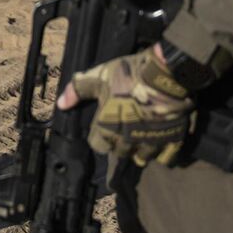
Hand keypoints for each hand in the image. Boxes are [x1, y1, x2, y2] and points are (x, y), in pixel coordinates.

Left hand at [56, 46, 194, 166]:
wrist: (164, 74)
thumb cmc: (128, 74)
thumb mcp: (98, 77)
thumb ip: (77, 91)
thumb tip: (61, 104)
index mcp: (108, 127)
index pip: (98, 146)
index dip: (100, 139)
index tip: (104, 133)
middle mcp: (128, 139)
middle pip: (120, 154)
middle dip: (119, 147)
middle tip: (122, 140)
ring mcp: (151, 141)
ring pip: (143, 158)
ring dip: (139, 153)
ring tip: (140, 144)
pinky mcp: (172, 139)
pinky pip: (166, 158)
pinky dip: (163, 154)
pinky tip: (161, 146)